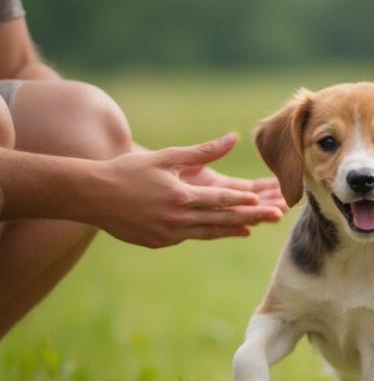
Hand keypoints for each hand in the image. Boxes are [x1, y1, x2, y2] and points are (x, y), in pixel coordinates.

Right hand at [85, 133, 285, 247]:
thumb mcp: (167, 158)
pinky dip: (207, 233)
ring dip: (232, 229)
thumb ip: (203, 151)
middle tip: (274, 216)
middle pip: (222, 220)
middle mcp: (178, 219)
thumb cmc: (128, 171)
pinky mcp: (160, 243)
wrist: (92, 196)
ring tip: (252, 228)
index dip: (245, 201)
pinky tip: (222, 230)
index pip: (221, 200)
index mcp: (181, 197)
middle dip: (251, 217)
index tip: (265, 200)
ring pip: (209, 233)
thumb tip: (232, 137)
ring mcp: (169, 234)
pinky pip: (190, 237)